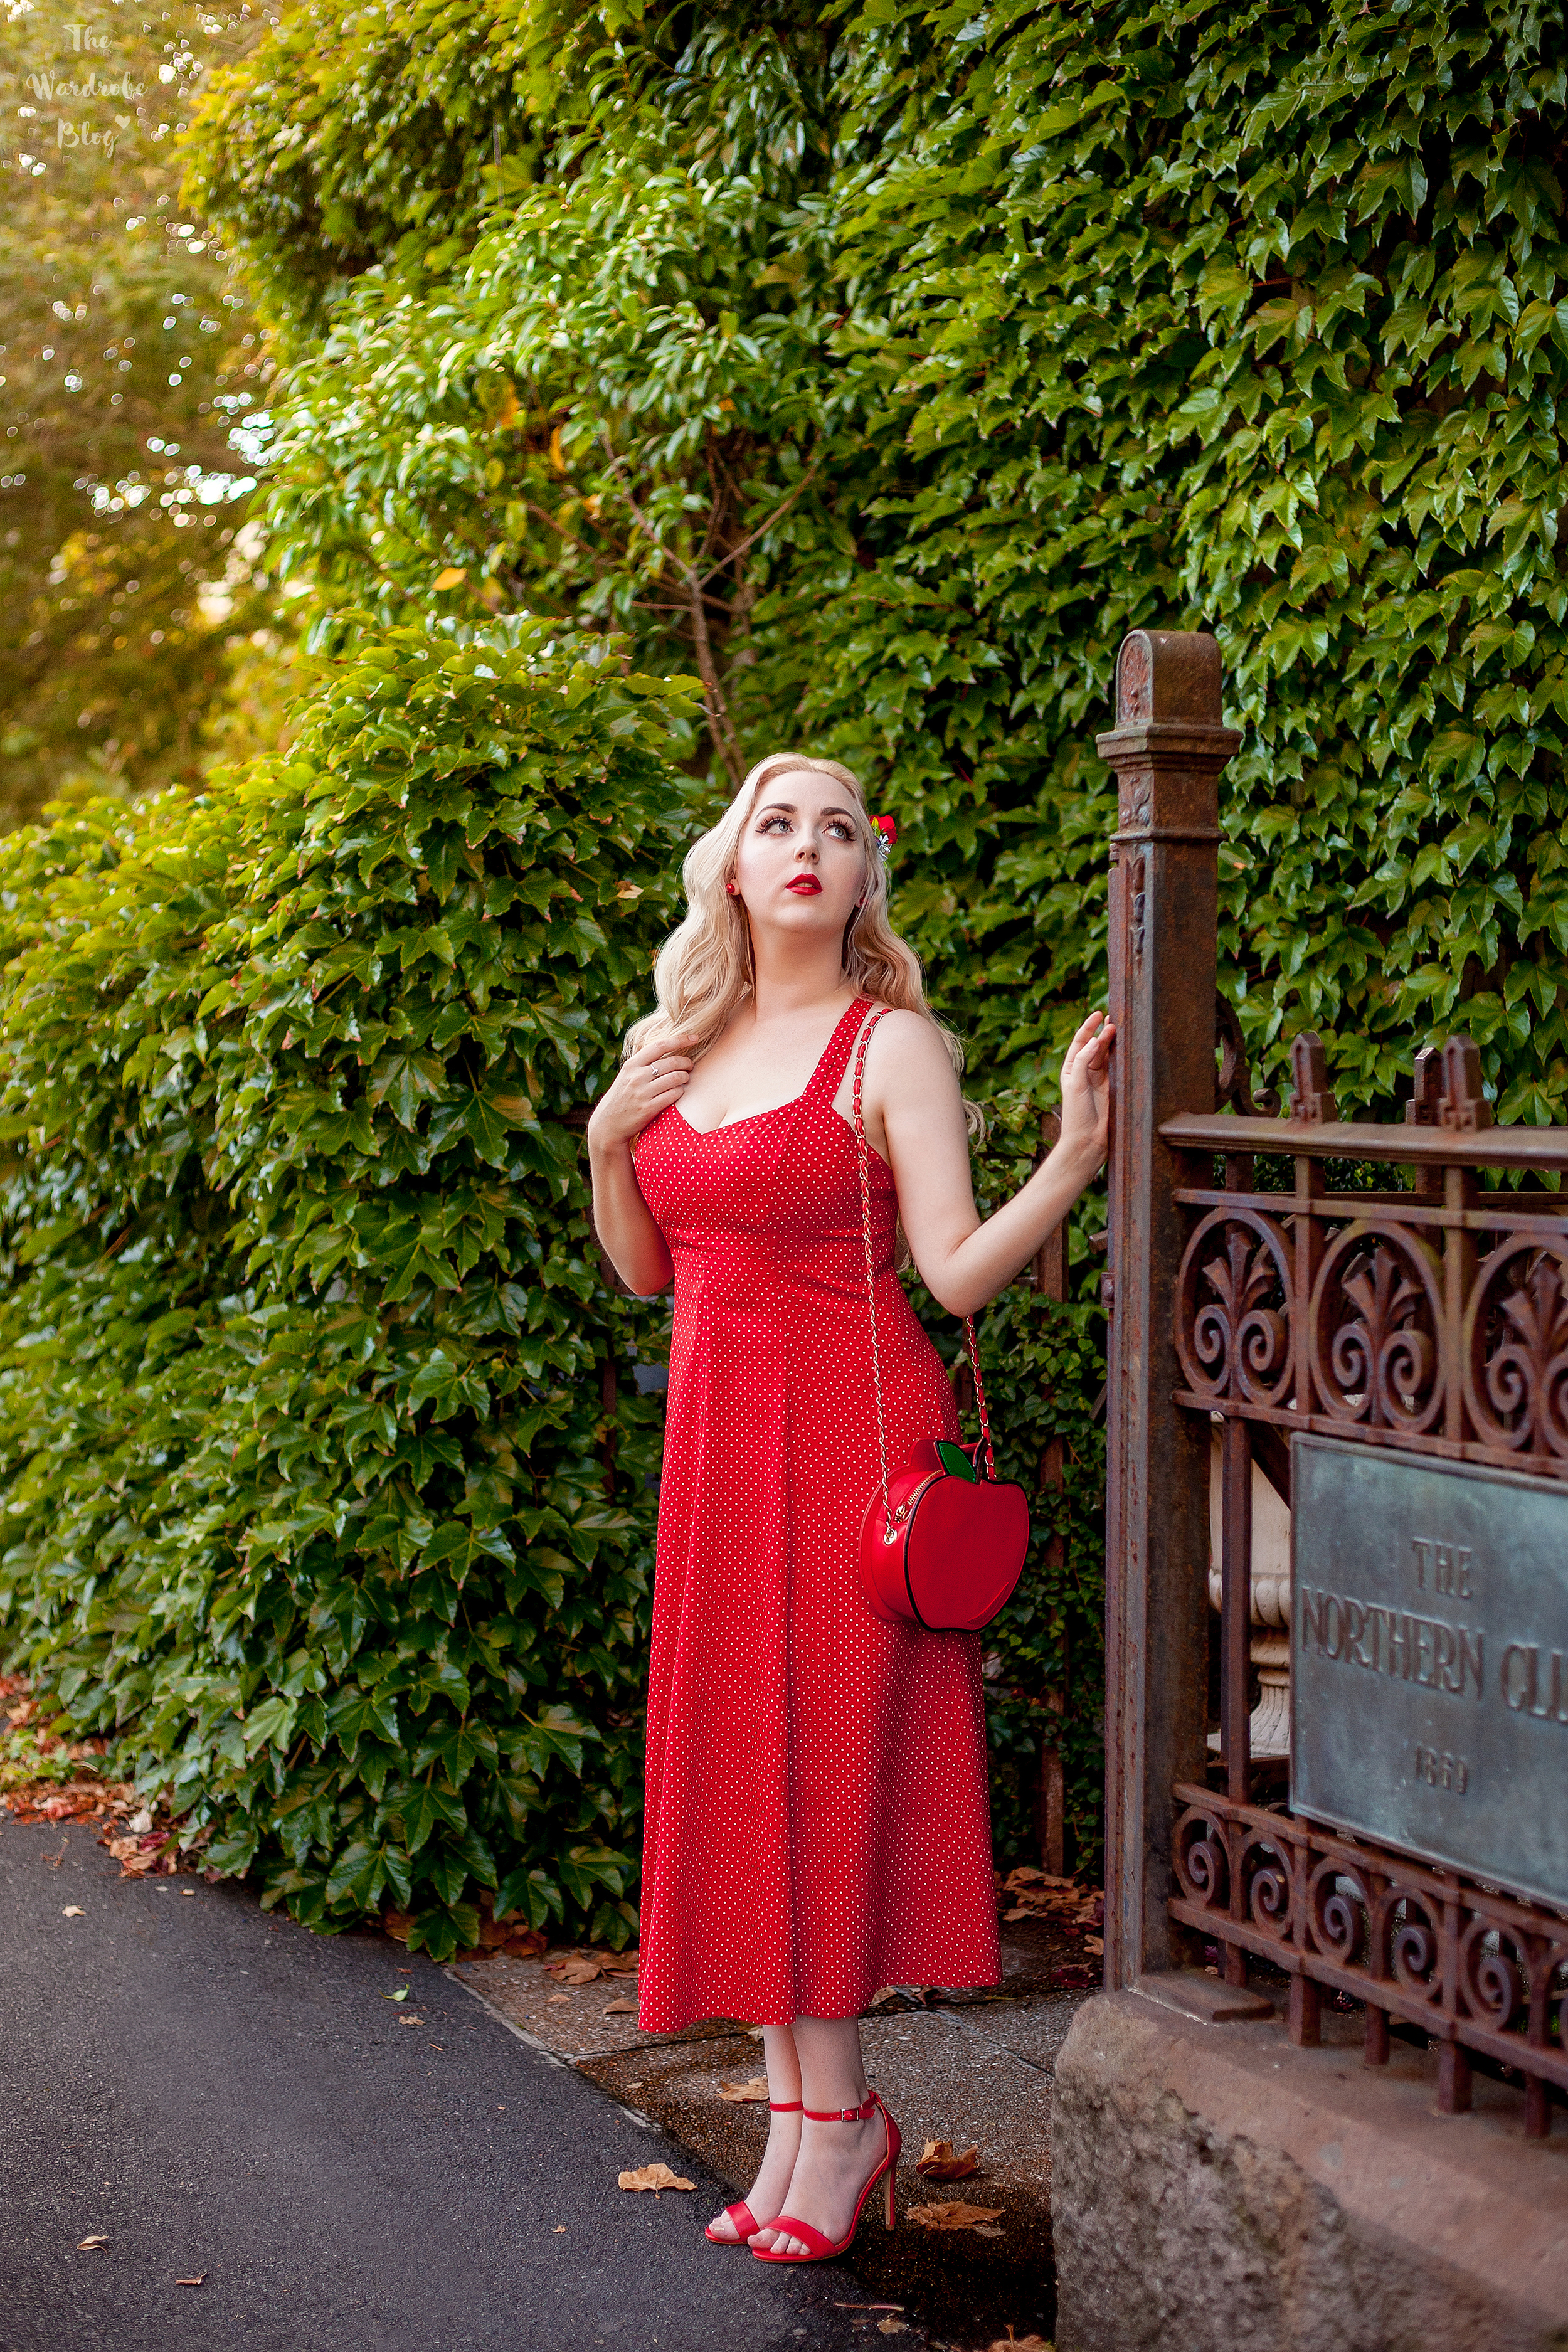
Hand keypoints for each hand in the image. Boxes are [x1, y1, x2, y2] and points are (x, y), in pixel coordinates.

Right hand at [587, 1033, 694, 1152]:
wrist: (608, 1124)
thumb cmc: (622, 1097)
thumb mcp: (627, 1076)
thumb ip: (643, 1064)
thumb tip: (668, 1049)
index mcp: (632, 1065)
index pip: (660, 1045)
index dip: (680, 1040)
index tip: (694, 1037)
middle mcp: (636, 1076)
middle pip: (671, 1062)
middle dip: (686, 1063)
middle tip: (689, 1066)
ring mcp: (642, 1092)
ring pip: (675, 1078)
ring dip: (685, 1077)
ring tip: (685, 1079)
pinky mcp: (648, 1108)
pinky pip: (673, 1095)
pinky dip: (680, 1092)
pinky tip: (678, 1092)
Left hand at [1056, 1010, 1114, 1173]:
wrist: (1088, 1140)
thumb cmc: (1076, 1114)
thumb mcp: (1075, 1085)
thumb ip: (1083, 1062)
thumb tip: (1094, 1042)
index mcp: (1071, 1069)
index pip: (1080, 1042)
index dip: (1088, 1027)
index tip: (1098, 1015)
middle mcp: (1084, 1072)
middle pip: (1094, 1045)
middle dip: (1102, 1031)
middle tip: (1114, 1019)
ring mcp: (1099, 1079)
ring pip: (1107, 1054)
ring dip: (1112, 1041)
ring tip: (1120, 1027)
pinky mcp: (1112, 1087)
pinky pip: (1116, 1066)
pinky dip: (1121, 1055)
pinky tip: (1126, 1044)